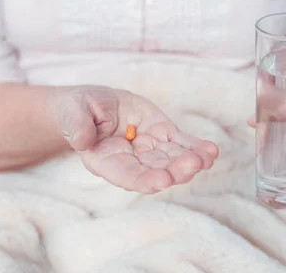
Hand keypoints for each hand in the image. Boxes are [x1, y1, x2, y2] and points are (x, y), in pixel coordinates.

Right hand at [49, 86, 218, 193]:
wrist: (92, 104)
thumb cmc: (78, 111)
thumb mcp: (74, 114)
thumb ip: (78, 127)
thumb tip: (81, 140)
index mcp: (106, 161)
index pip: (127, 175)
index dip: (144, 179)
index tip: (162, 181)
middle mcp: (131, 160)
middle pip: (155, 170)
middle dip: (175, 169)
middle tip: (192, 164)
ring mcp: (148, 148)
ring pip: (172, 158)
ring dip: (190, 160)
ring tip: (207, 157)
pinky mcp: (161, 133)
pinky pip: (180, 143)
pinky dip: (195, 147)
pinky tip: (210, 151)